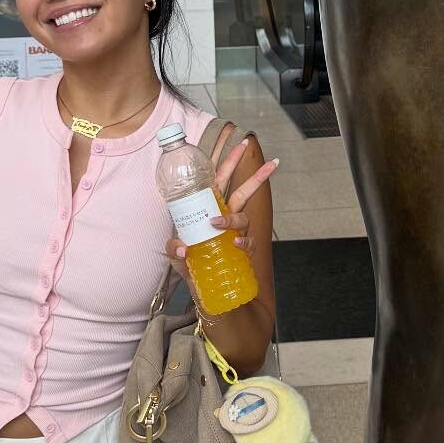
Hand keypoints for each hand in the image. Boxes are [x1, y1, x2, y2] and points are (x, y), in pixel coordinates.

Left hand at [165, 138, 278, 300]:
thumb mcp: (176, 258)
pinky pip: (248, 241)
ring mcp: (235, 235)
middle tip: (269, 162)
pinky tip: (236, 243)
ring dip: (231, 217)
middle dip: (255, 176)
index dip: (227, 163)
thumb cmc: (194, 271)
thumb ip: (174, 249)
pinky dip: (242, 240)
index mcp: (208, 210)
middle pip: (242, 192)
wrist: (211, 298)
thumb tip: (183, 247)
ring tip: (217, 223)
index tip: (238, 144)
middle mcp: (225, 219)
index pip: (218, 182)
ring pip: (243, 216)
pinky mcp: (242, 252)